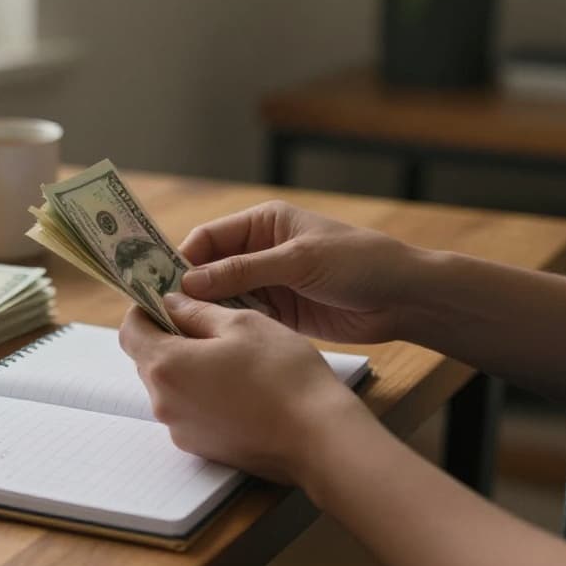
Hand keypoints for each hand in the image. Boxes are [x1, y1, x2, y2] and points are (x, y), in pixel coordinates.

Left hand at [119, 293, 372, 484]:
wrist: (318, 438)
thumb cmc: (283, 374)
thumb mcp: (242, 324)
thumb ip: (198, 310)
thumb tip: (172, 302)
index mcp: (166, 366)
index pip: (130, 331)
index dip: (144, 309)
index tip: (166, 298)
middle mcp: (163, 402)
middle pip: (148, 360)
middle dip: (167, 336)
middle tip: (203, 320)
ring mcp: (180, 429)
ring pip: (169, 386)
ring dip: (186, 366)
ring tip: (227, 353)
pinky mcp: (200, 447)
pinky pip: (188, 410)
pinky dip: (201, 393)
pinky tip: (237, 385)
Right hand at [179, 200, 422, 343]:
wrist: (405, 298)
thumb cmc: (358, 263)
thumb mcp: (297, 261)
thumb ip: (243, 271)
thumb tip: (189, 282)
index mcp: (263, 223)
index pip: (208, 237)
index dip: (182, 260)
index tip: (160, 286)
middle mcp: (260, 251)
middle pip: (209, 269)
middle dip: (189, 290)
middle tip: (167, 314)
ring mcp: (268, 282)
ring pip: (222, 297)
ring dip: (208, 312)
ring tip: (187, 332)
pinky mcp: (279, 311)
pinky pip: (243, 317)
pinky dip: (230, 327)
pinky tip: (218, 341)